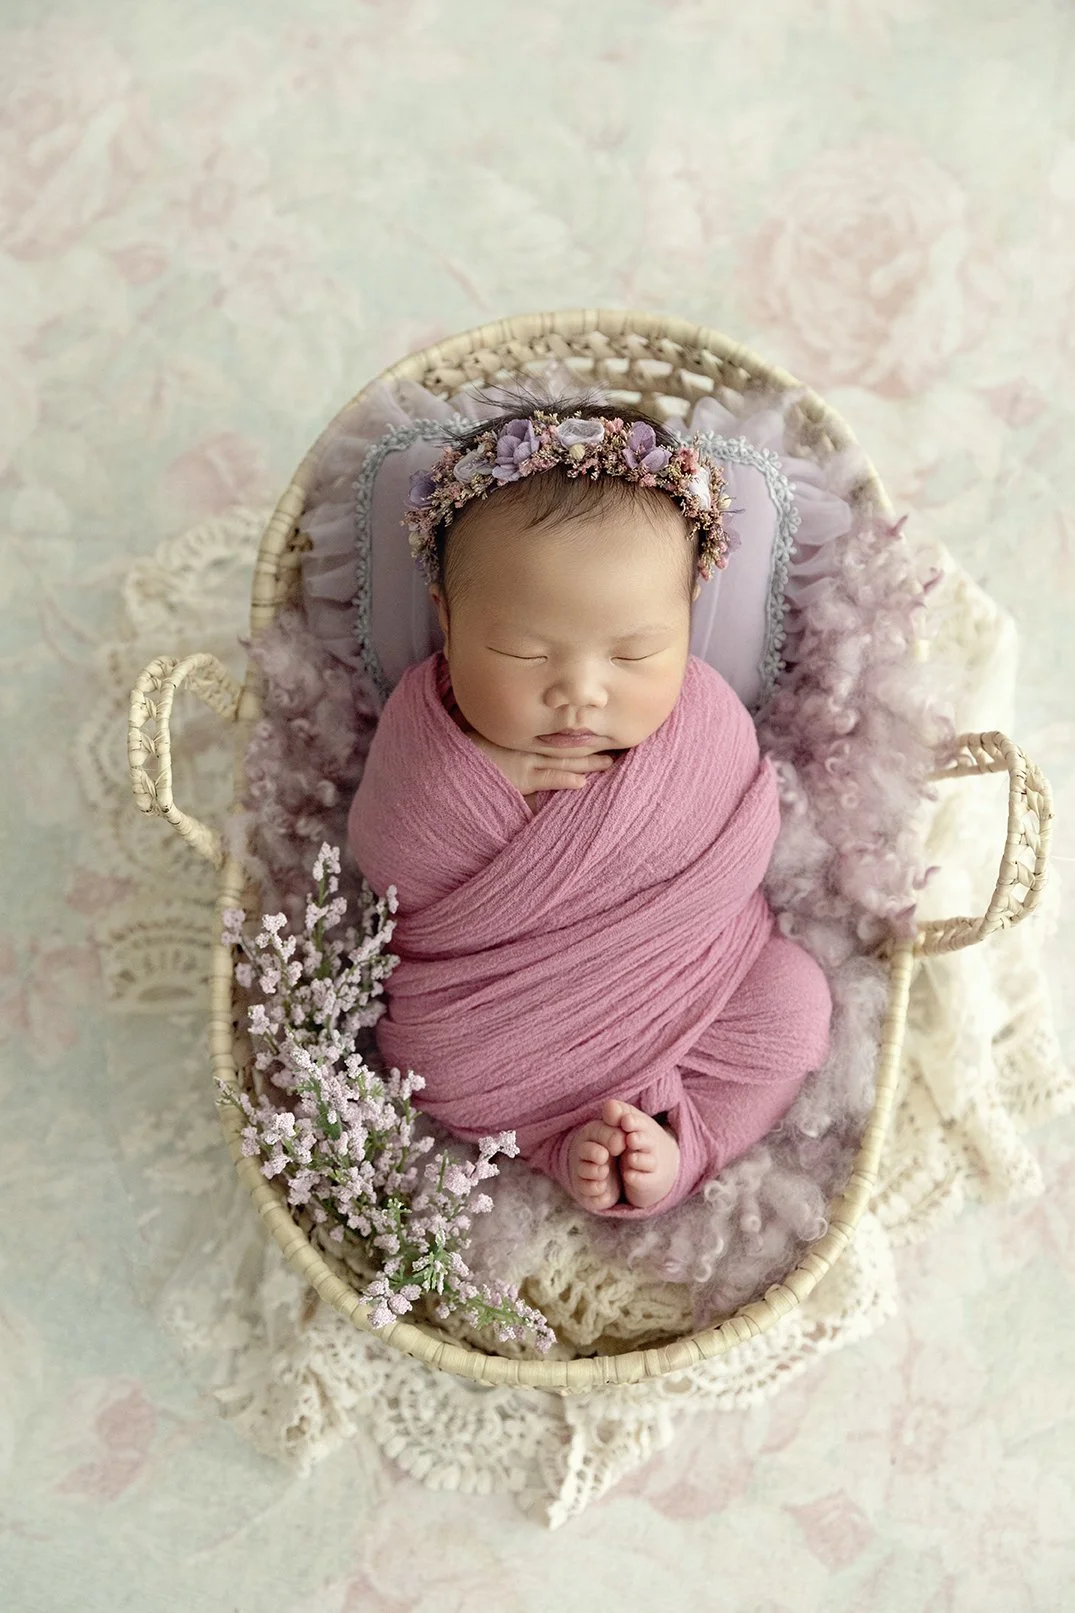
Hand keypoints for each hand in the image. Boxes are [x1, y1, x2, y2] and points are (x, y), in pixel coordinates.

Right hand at [466, 731, 614, 796]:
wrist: (449, 761)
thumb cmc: (463, 746)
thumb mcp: (482, 731)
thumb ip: (499, 728)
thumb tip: (508, 719)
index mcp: (520, 733)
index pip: (552, 732)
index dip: (574, 732)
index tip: (592, 728)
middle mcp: (526, 744)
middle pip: (564, 744)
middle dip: (588, 746)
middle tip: (614, 743)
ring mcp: (524, 761)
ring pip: (562, 760)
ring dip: (586, 762)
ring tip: (608, 763)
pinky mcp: (520, 779)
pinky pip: (547, 778)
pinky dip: (564, 780)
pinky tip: (581, 783)